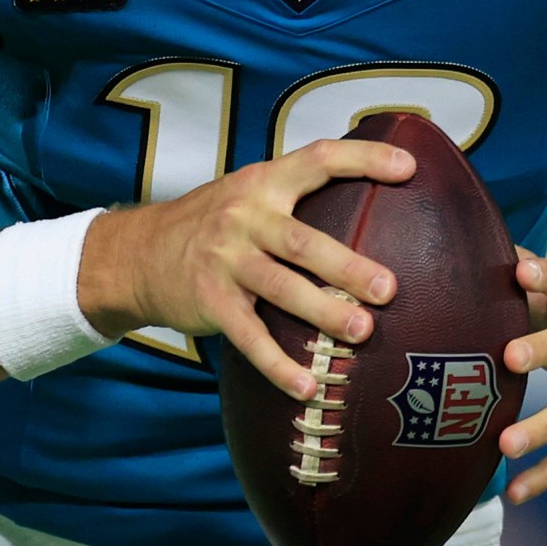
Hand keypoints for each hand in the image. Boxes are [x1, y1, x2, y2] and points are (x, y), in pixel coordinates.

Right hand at [79, 139, 414, 398]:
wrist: (137, 253)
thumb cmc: (211, 224)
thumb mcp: (246, 193)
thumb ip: (294, 197)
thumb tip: (371, 207)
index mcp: (262, 183)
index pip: (317, 159)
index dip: (363, 159)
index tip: (409, 167)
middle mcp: (243, 216)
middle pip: (302, 241)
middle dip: (347, 265)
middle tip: (389, 289)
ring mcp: (224, 259)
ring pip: (281, 288)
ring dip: (324, 311)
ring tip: (362, 331)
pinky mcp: (210, 301)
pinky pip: (250, 337)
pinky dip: (279, 365)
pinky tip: (307, 386)